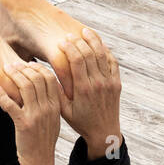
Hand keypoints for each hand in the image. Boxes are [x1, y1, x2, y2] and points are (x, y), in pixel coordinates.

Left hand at [0, 61, 60, 164]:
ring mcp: (36, 116)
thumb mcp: (52, 118)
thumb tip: (41, 84)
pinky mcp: (23, 124)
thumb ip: (49, 102)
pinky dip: (2, 94)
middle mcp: (48, 108)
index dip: (37, 67)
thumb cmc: (43, 139)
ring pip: (26, 87)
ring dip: (14, 76)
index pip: (49, 78)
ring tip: (5, 71)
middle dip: (23, 68)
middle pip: (37, 79)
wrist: (39, 161)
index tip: (27, 63)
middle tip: (11, 64)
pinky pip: (11, 104)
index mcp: (56, 105)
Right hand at [56, 28, 122, 158]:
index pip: (76, 60)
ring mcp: (109, 82)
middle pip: (89, 54)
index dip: (69, 47)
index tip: (62, 42)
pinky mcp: (116, 83)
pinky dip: (106, 50)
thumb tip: (47, 74)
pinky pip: (112, 61)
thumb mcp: (64, 111)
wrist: (104, 133)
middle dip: (78, 41)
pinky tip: (99, 44)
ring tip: (85, 31)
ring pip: (102, 54)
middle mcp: (98, 83)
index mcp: (83, 89)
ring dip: (93, 41)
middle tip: (70, 35)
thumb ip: (57, 93)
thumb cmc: (81, 122)